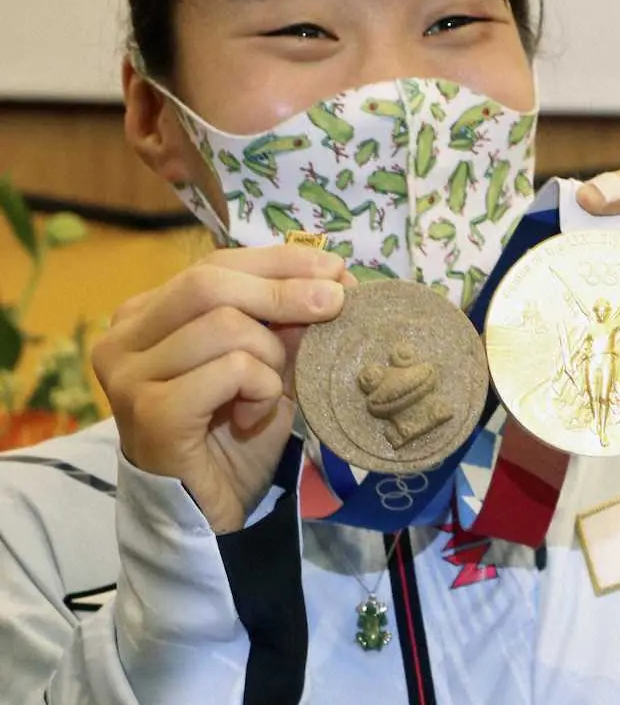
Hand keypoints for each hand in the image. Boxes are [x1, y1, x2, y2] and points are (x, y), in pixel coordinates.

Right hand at [92, 244, 353, 532]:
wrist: (206, 518)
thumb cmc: (231, 438)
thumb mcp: (267, 366)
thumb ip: (285, 323)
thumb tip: (333, 278)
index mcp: (145, 315)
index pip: (215, 265)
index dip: (278, 262)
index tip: (335, 268)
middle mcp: (124, 337)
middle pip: (210, 282)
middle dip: (284, 289)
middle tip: (335, 304)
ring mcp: (129, 375)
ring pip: (225, 325)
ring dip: (271, 356)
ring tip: (270, 392)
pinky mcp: (150, 412)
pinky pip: (230, 370)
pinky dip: (261, 387)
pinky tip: (254, 417)